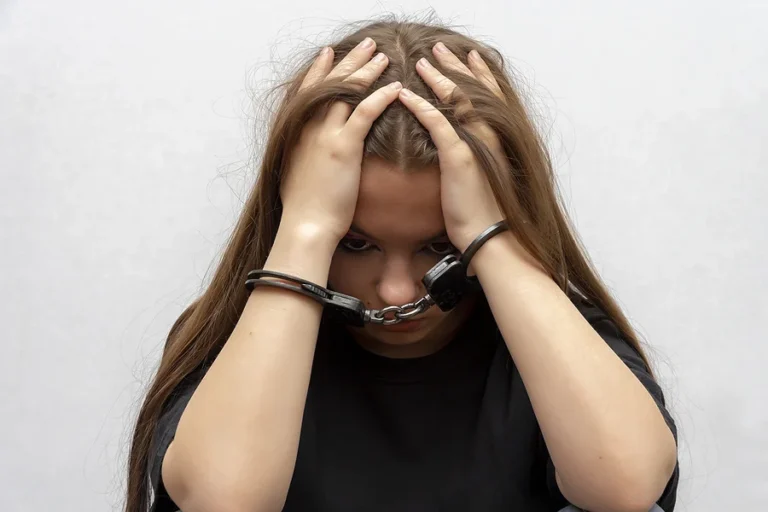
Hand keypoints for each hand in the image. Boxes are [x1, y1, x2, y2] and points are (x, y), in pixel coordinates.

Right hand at [279, 38, 402, 243]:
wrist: (305, 224)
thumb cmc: (303, 207)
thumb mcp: (296, 173)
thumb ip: (304, 156)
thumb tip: (310, 156)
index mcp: (297, 132)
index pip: (308, 91)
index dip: (319, 70)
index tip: (328, 54)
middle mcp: (308, 127)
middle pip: (329, 83)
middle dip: (349, 61)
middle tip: (366, 45)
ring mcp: (324, 134)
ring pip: (347, 91)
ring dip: (366, 70)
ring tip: (382, 56)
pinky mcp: (342, 146)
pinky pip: (364, 112)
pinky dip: (380, 96)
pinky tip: (395, 87)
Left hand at [397, 43, 508, 252]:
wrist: (488, 236)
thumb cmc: (482, 213)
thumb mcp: (483, 179)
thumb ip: (475, 159)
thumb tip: (463, 154)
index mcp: (496, 140)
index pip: (489, 98)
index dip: (479, 76)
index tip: (469, 58)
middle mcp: (490, 136)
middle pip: (474, 90)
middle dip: (457, 67)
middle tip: (441, 49)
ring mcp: (476, 145)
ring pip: (457, 100)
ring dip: (438, 78)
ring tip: (423, 62)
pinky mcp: (459, 157)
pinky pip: (437, 122)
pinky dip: (421, 106)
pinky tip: (405, 94)